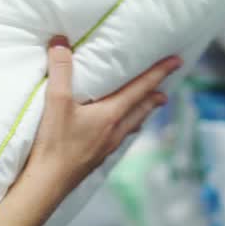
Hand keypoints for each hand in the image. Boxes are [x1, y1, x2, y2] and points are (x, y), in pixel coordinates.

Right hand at [25, 36, 181, 192]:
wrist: (48, 183)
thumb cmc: (55, 144)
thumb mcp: (56, 101)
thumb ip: (60, 70)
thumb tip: (61, 42)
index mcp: (111, 114)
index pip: (140, 88)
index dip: (158, 73)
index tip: (177, 61)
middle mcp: (115, 130)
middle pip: (142, 109)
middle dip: (154, 96)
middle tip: (164, 89)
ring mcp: (107, 146)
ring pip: (132, 125)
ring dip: (142, 113)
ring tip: (148, 107)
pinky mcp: (96, 158)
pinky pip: (120, 137)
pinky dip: (127, 127)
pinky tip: (119, 132)